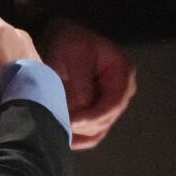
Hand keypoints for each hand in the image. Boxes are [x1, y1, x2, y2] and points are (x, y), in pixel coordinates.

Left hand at [42, 18, 136, 149]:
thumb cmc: (68, 41)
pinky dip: (75, 137)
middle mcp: (121, 91)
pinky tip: (58, 136)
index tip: (70, 122)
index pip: (113, 104)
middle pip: (104, 121)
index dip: (92, 117)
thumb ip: (78, 85)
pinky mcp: (97, 112)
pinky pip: (90, 134)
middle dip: (81, 125)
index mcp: (122, 72)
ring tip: (54, 128)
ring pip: (96, 131)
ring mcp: (110, 104)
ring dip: (76, 133)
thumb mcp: (72, 56)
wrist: (60, 38)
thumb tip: (77, 113)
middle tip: (55, 124)